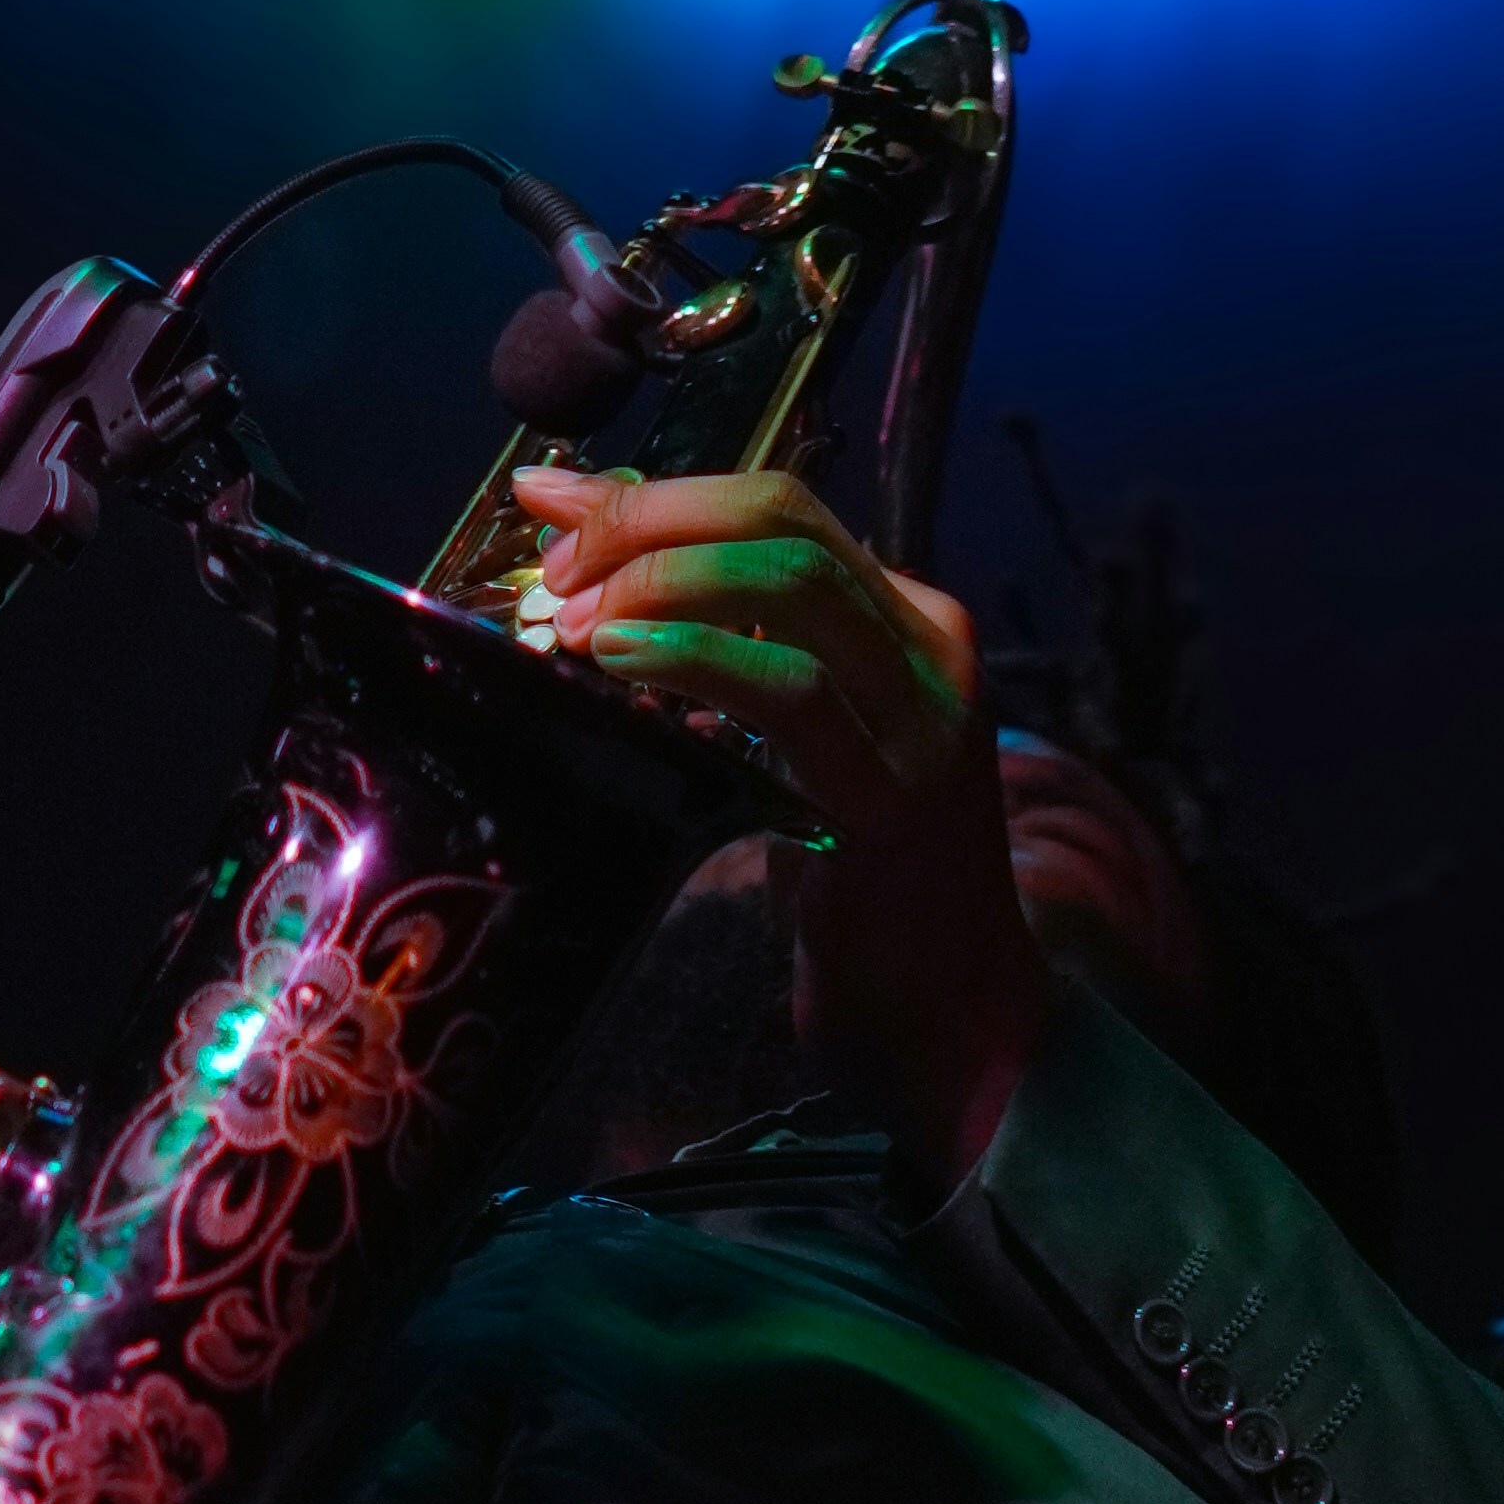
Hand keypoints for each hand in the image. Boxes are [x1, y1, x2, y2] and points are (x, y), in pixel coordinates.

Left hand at [517, 460, 1052, 1190]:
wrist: (954, 1013)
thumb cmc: (860, 878)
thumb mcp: (797, 744)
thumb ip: (730, 657)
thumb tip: (598, 576)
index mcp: (908, 620)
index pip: (780, 509)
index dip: (658, 490)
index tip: (549, 495)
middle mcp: (929, 646)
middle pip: (782, 522)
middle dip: (648, 520)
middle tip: (553, 563)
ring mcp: (920, 715)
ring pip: (789, 584)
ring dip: (659, 579)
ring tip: (571, 616)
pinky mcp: (892, 794)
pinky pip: (786, 691)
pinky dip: (693, 656)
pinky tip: (622, 658)